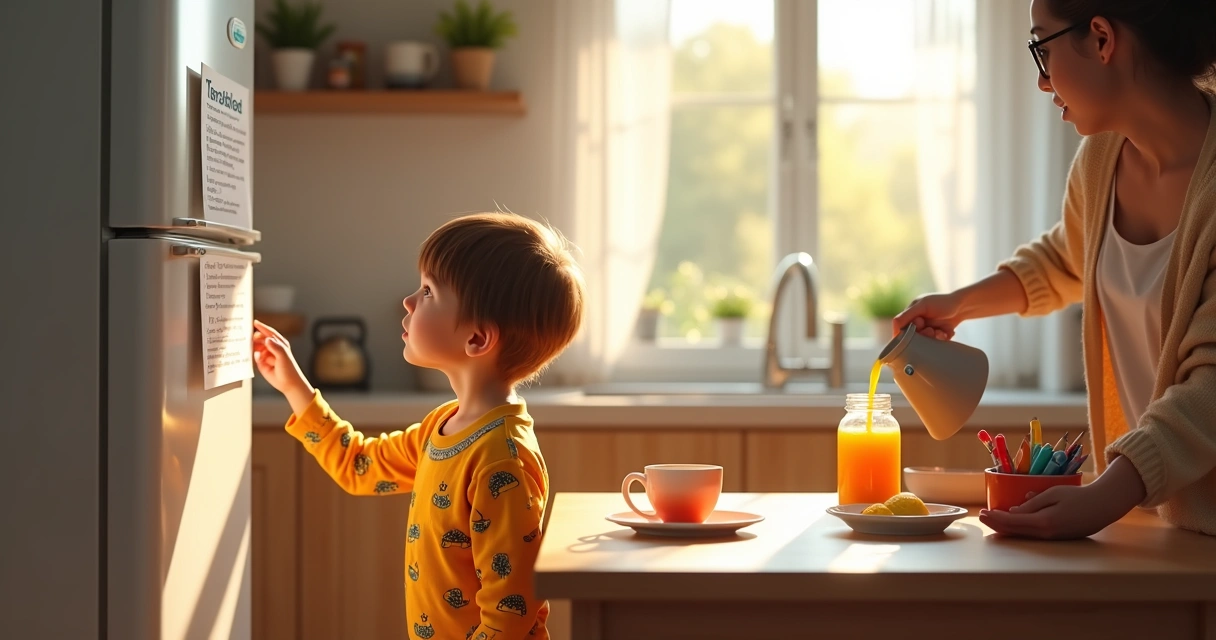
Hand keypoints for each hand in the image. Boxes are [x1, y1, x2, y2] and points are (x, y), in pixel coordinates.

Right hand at [252, 320, 313, 412]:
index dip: (262, 327)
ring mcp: (266, 355)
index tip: (254, 322)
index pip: (269, 333)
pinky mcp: (261, 363)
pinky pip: (254, 357)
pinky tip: (256, 357)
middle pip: (260, 339)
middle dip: (254, 338)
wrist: (289, 384)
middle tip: (249, 338)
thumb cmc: (289, 369)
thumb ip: (276, 347)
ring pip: (256, 347)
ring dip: (252, 346)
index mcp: (279, 343)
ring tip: (248, 346)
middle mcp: (272, 348)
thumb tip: (267, 339)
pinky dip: (253, 355)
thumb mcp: (284, 356)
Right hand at [892, 292, 965, 340]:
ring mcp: (928, 330)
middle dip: (924, 335)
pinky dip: (942, 338)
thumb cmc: (942, 302)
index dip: (907, 333)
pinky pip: (936, 343)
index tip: (918, 330)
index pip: (900, 329)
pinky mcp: (937, 336)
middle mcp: (917, 323)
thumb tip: (894, 327)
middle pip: (913, 337)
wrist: (963, 305)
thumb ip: (906, 315)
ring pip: (925, 342)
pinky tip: (947, 332)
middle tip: (931, 330)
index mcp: (911, 314)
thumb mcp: (922, 305)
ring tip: (941, 331)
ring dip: (934, 338)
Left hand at [978, 457, 1145, 539]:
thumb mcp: (1053, 494)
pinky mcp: (1056, 537)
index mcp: (1044, 521)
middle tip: (982, 517)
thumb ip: (1032, 503)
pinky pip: (1032, 535)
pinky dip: (1018, 530)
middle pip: (1015, 531)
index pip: (1013, 521)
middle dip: (996, 524)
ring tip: (991, 521)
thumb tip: (1013, 511)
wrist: (1103, 507)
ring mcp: (1051, 537)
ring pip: (1022, 534)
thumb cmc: (1078, 496)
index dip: (996, 518)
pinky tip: (1011, 525)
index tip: (983, 513)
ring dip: (1005, 528)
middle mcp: (1045, 533)